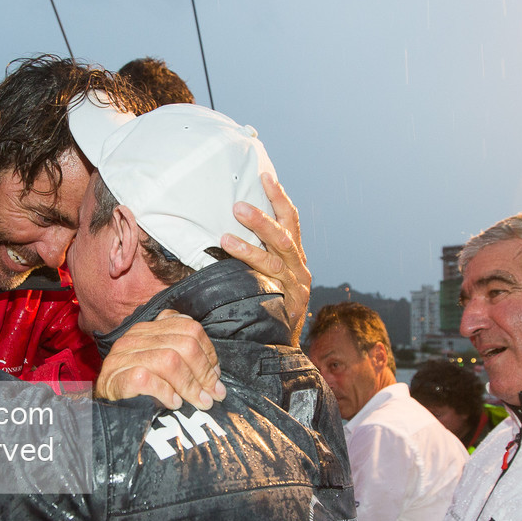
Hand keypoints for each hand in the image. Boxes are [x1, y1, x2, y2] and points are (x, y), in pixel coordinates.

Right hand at [94, 310, 225, 410]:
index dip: (209, 352)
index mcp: (149, 329)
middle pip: (184, 344)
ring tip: (199, 402)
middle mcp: (135, 337)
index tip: (216, 375)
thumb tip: (216, 374)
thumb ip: (182, 358)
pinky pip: (148, 379)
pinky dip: (166, 393)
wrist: (103, 407)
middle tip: (213, 395)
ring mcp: (124, 356)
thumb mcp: (160, 367)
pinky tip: (174, 403)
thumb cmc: (137, 389)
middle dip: (204, 372)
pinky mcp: (117, 376)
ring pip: (170, 360)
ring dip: (190, 386)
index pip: (189, 328)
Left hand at [221, 172, 310, 343]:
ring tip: (225, 238)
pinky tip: (233, 271)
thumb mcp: (266, 273)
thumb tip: (222, 228)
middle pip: (283, 237)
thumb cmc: (269, 302)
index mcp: (294, 254)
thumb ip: (254, 253)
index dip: (279, 198)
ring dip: (249, 248)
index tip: (265, 176)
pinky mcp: (290, 306)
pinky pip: (269, 288)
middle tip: (237, 207)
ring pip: (275, 262)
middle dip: (261, 220)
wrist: (283, 345)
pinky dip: (252, 277)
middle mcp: (299, 268)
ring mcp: (296, 288)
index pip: (290, 220)